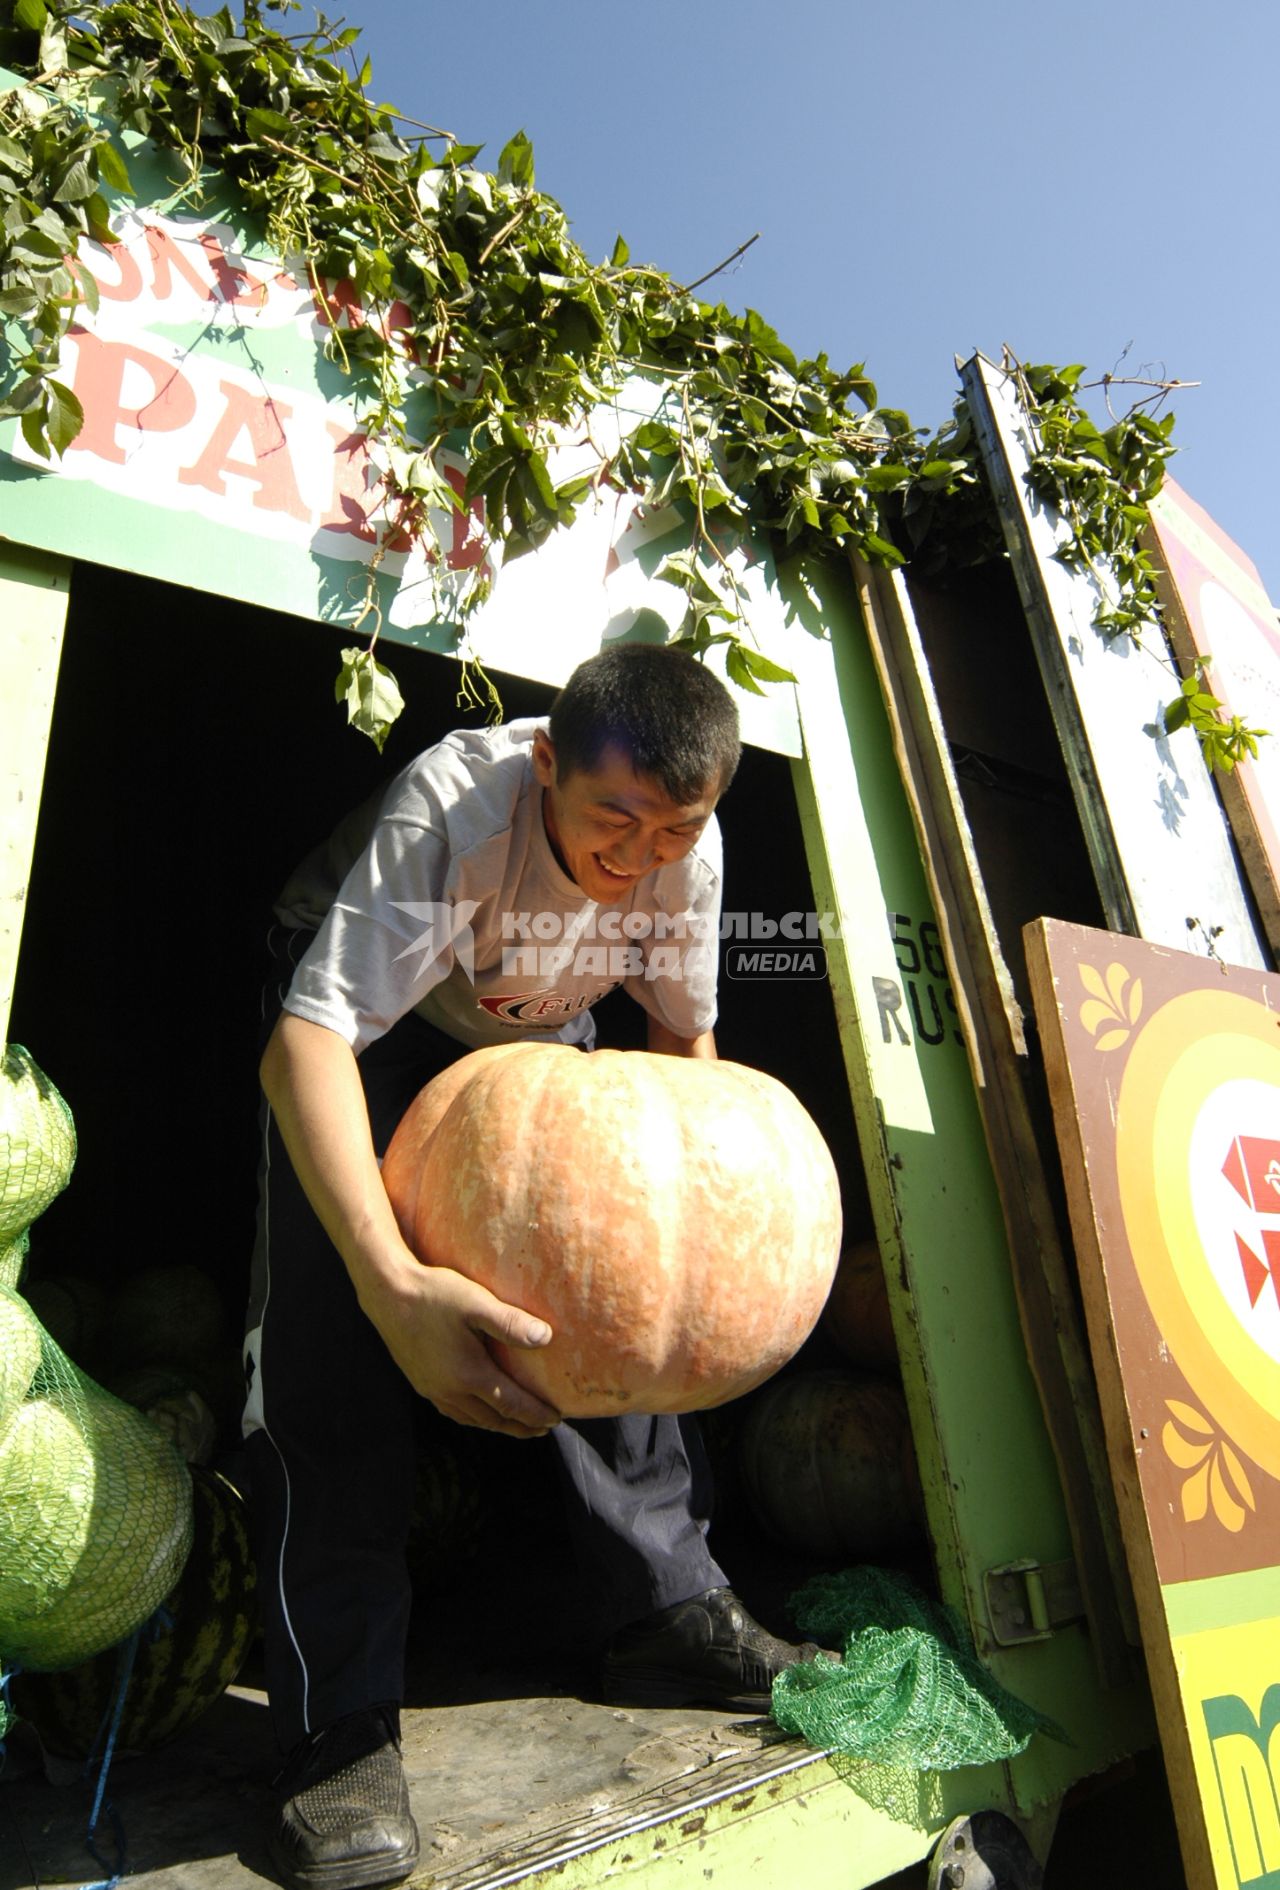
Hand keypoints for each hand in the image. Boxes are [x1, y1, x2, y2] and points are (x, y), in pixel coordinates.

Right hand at [360, 1260, 560, 1438]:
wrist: (388, 1294)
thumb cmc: (435, 1294)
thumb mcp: (476, 1303)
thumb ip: (511, 1323)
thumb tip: (546, 1338)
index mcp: (469, 1374)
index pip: (511, 1404)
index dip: (535, 1414)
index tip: (556, 1419)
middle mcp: (450, 1389)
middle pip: (492, 1419)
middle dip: (520, 1427)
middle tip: (543, 1428)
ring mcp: (432, 1389)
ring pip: (471, 1419)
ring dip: (497, 1424)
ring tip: (516, 1424)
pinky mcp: (420, 1382)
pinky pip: (452, 1411)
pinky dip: (473, 1417)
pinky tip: (477, 1410)